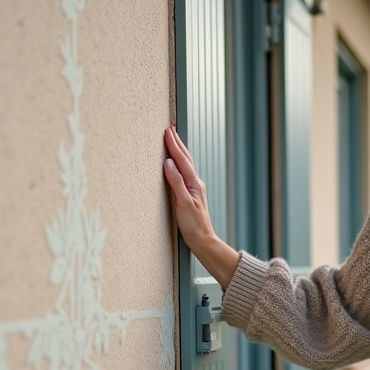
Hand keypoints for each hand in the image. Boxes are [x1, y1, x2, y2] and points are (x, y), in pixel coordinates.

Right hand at [162, 126, 239, 288]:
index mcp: (193, 183)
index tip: (167, 131)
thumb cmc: (193, 225)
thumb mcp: (183, 203)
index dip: (174, 145)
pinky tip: (176, 163)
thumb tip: (169, 163)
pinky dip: (179, 163)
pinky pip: (183, 173)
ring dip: (179, 150)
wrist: (202, 240)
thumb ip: (176, 182)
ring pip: (185, 164)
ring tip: (173, 139)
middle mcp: (195, 183)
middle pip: (185, 158)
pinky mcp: (190, 194)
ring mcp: (193, 188)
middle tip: (170, 129)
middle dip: (177, 143)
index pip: (182, 160)